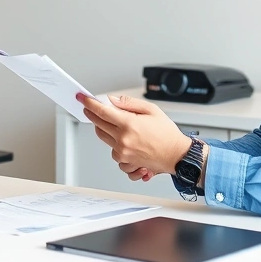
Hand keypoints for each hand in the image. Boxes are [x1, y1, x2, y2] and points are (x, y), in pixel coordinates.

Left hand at [76, 92, 191, 180]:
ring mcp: (123, 153)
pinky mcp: (126, 162)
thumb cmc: (168, 134)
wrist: (177, 155)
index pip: (102, 112)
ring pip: (103, 139)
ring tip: (116, 126)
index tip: (83, 99)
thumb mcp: (152, 110)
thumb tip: (112, 100)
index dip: (90, 104)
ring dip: (105, 130)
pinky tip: (124, 142)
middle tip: (90, 109)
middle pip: (98, 125)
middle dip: (92, 115)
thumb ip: (129, 103)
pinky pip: (113, 153)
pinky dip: (115, 147)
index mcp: (129, 124)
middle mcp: (123, 140)